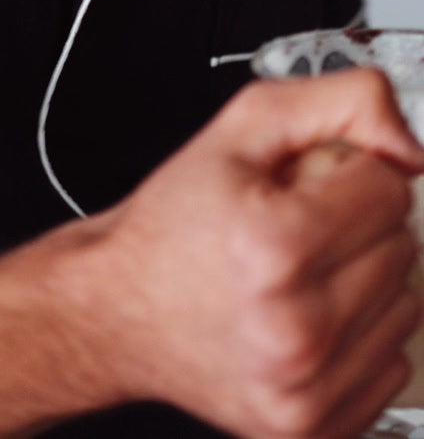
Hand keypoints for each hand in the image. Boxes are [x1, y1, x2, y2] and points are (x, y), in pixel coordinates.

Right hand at [79, 70, 423, 438]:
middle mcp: (295, 326)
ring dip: (361, 280)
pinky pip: (393, 362)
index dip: (345, 172)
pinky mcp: (313, 427)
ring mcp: (306, 386)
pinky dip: (358, 335)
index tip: (303, 185)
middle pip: (400, 246)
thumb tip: (404, 141)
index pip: (388, 188)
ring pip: (405, 306)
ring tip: (296, 273)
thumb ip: (334, 103)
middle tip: (291, 226)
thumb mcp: (236, 129)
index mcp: (274, 246)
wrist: (114, 309)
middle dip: (354, 224)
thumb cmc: (169, 225)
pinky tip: (305, 317)